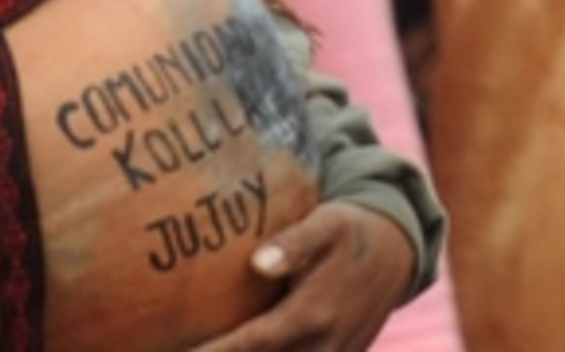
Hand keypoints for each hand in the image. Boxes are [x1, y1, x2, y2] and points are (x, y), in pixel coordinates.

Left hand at [193, 202, 416, 351]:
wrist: (397, 253)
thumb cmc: (350, 233)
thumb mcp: (328, 224)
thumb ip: (295, 243)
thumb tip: (259, 262)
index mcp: (307, 317)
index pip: (245, 348)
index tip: (173, 349)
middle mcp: (316, 350)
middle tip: (167, 346)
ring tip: (205, 349)